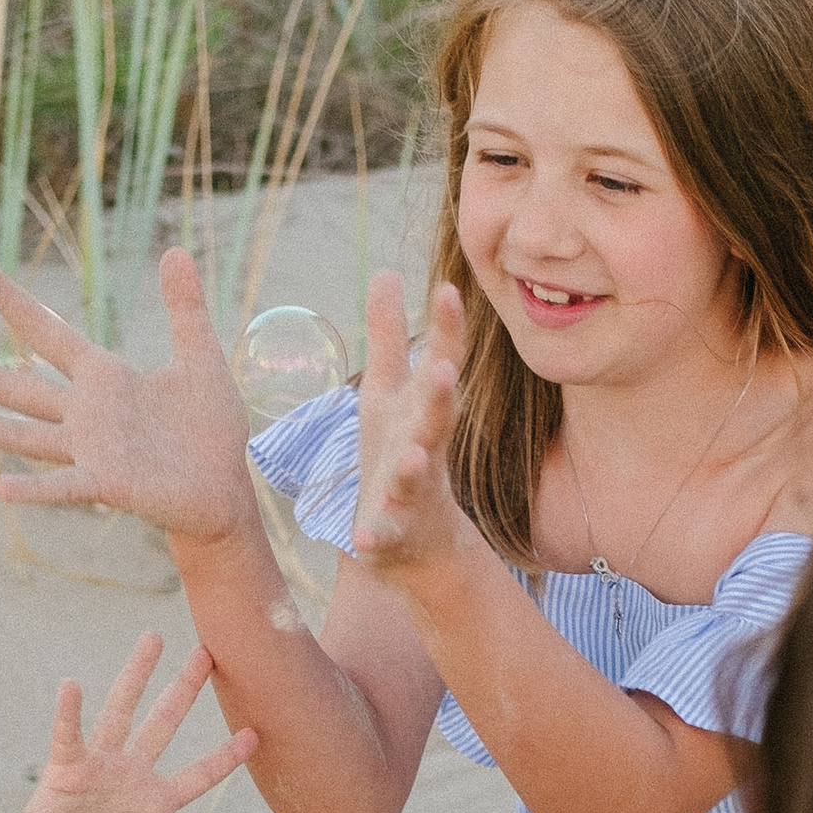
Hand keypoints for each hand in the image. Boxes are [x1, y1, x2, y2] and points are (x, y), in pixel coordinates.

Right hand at [0, 247, 258, 547]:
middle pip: (17, 388)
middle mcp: (86, 414)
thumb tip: (174, 251)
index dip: (15, 302)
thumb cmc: (211, 430)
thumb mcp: (200, 359)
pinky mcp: (108, 485)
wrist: (226, 489)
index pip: (48, 333)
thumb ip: (184, 308)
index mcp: (103, 378)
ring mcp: (91, 451)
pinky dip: (33, 489)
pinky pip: (64, 485)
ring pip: (25, 436)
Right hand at [0, 631, 255, 812]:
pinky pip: (70, 735)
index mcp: (155, 805)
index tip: (257, 732)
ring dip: (138, 676)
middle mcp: (131, 777)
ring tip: (155, 636)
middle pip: (167, 724)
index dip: (226, 756)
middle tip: (212, 651)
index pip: (201, 775)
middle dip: (187, 689)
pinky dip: (70, 713)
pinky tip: (73, 683)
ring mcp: (98, 769)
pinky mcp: (64, 770)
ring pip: (123, 712)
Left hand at [352, 274, 477, 583]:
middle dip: (442, 396)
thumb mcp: (390, 391)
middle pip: (437, 418)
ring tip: (412, 458)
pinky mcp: (391, 531)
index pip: (442, 363)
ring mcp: (411, 491)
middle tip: (445, 372)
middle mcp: (424, 445)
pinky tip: (364, 539)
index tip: (447, 288)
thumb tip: (386, 271)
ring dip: (413, 468)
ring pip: (415, 477)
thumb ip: (389, 336)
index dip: (447, 329)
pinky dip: (377, 536)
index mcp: (423, 409)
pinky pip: (384, 533)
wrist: (415, 541)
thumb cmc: (401, 450)